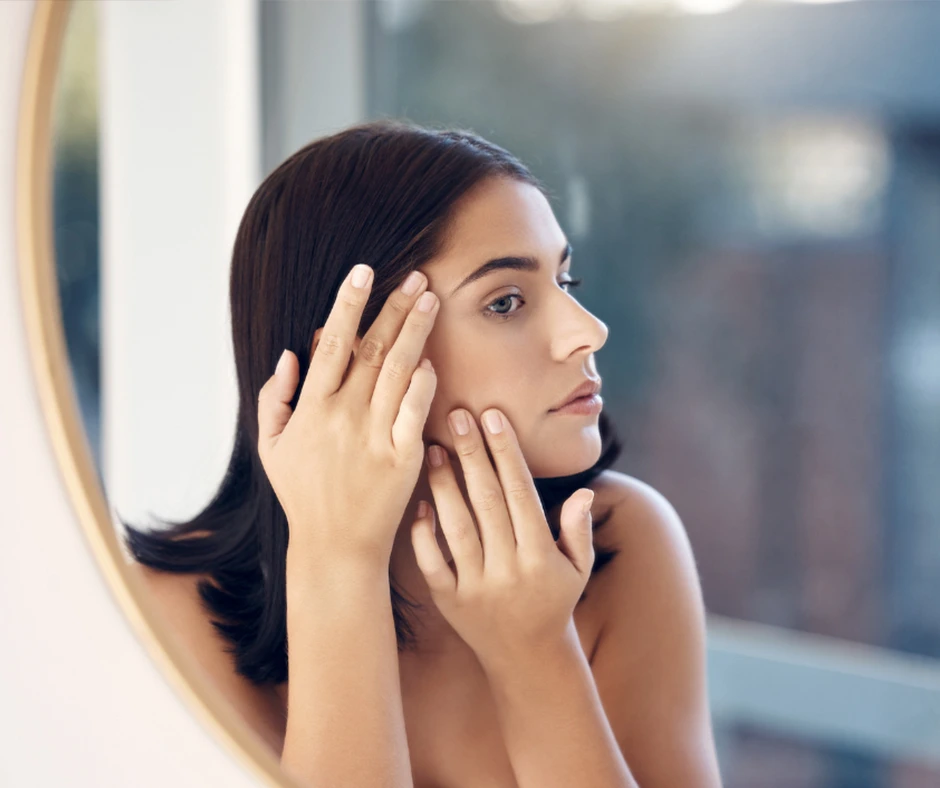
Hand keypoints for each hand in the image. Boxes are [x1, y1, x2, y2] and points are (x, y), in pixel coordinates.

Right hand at [256, 264, 439, 567]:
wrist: (336, 546)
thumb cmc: (302, 494)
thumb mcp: (272, 447)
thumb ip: (275, 398)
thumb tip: (292, 353)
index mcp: (312, 408)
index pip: (332, 344)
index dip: (348, 305)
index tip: (362, 272)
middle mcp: (344, 416)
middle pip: (372, 349)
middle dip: (394, 307)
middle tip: (416, 275)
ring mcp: (375, 436)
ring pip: (398, 371)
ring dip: (415, 331)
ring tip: (431, 299)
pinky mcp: (403, 457)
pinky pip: (416, 411)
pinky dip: (424, 383)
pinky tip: (432, 358)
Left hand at [409, 407, 595, 671]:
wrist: (526, 659)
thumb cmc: (553, 602)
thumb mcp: (577, 569)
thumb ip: (577, 530)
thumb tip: (585, 492)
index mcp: (540, 556)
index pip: (520, 492)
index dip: (506, 452)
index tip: (493, 417)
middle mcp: (508, 569)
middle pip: (487, 500)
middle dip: (472, 454)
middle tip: (456, 415)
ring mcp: (475, 586)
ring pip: (457, 526)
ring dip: (443, 484)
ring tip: (432, 448)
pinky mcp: (449, 601)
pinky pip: (432, 562)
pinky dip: (424, 533)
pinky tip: (420, 503)